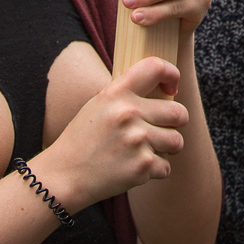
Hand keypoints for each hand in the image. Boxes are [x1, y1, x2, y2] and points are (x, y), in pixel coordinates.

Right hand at [41, 57, 187, 209]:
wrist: (65, 175)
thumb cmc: (84, 138)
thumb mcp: (99, 104)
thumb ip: (128, 94)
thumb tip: (164, 88)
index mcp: (116, 93)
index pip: (156, 68)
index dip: (171, 74)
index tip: (171, 88)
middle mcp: (129, 113)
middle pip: (179, 112)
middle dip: (176, 122)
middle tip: (162, 128)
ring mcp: (137, 141)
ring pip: (177, 141)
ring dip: (167, 148)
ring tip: (147, 149)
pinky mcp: (142, 167)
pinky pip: (166, 167)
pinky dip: (155, 170)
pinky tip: (135, 167)